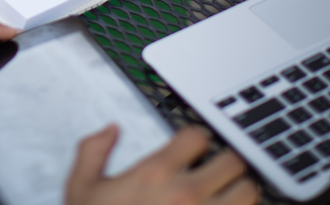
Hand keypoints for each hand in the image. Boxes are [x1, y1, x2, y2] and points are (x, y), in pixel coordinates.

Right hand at [66, 126, 258, 204]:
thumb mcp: (81, 190)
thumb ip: (92, 152)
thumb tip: (110, 131)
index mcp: (155, 175)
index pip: (197, 137)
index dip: (194, 141)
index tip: (190, 151)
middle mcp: (186, 195)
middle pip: (232, 161)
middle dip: (224, 164)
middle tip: (214, 173)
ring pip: (248, 192)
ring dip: (239, 192)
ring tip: (226, 198)